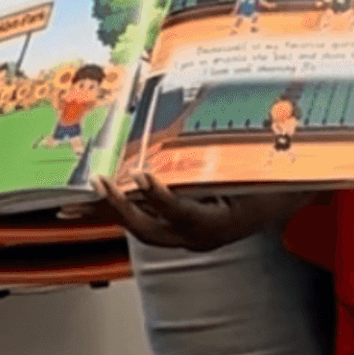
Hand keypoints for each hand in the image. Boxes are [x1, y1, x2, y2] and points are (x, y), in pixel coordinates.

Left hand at [94, 172, 316, 252]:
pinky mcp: (176, 228)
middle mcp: (199, 236)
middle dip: (119, 208)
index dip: (160, 197)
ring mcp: (185, 235)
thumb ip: (230, 155)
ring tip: (73, 203)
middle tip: (97, 184)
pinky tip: (93, 200)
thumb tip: (217, 118)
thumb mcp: (255, 169)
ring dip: (108, 212)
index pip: (184, 213)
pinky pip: (142, 220)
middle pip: (151, 230)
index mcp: (220, 223)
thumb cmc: (272, 182)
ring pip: (141, 228)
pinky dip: (117, 209)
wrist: (281, 201)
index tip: (140, 175)